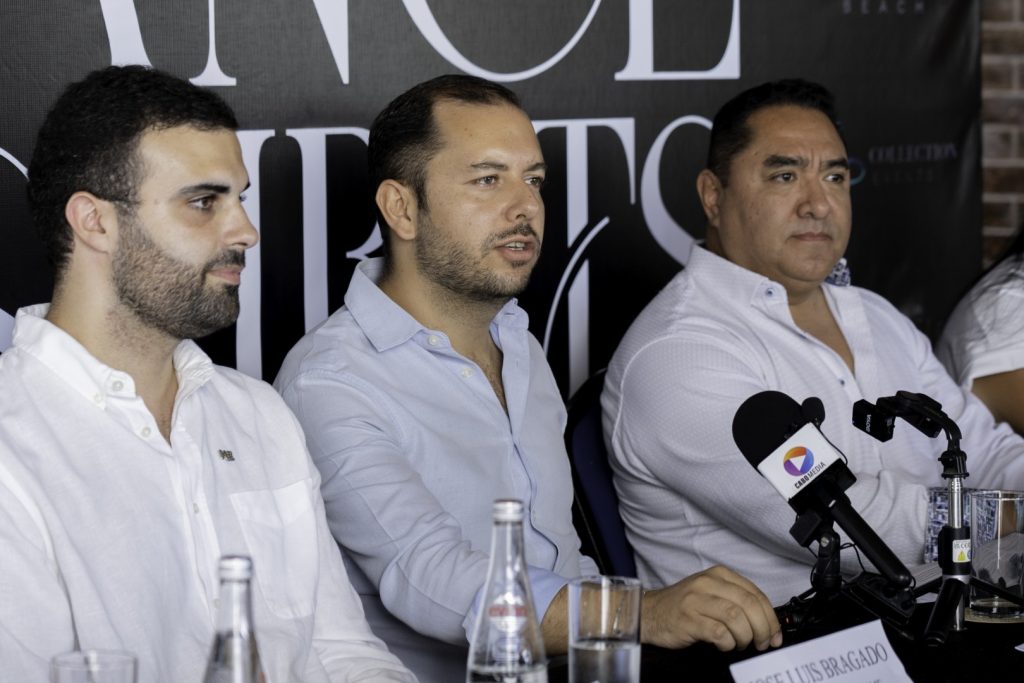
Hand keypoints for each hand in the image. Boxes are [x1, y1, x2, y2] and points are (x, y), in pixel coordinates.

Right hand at [640, 564, 781, 651]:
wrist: (649, 612)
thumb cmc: (683, 606)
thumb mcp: (711, 593)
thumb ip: (736, 600)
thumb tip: (766, 622)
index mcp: (719, 574)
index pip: (756, 593)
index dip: (771, 617)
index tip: (775, 634)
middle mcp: (708, 583)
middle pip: (749, 605)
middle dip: (763, 629)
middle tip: (764, 644)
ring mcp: (697, 600)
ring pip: (737, 618)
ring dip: (745, 637)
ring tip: (741, 644)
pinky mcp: (689, 619)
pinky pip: (719, 633)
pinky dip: (728, 643)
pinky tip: (723, 645)